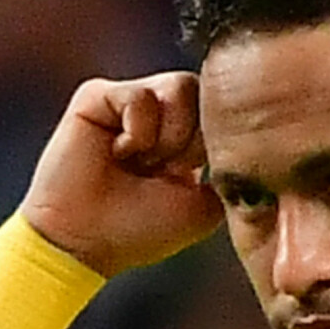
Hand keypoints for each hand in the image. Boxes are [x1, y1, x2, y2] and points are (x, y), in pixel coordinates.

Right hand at [20, 73, 223, 275]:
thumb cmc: (140, 229)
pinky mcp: (97, 96)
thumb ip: (229, 167)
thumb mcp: (205, 204)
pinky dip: (139, 131)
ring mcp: (129, 101)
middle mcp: (158, 113)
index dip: (216, 143)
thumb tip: (243, 137)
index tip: (192, 178)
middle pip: (205, 93)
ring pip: (180, 87)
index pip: (220, 111)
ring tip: (143, 163)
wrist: (86, 241)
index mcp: (185, 136)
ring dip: (170, 136)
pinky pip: (141, 95)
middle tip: (167, 172)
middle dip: (194, 140)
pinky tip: (120, 154)